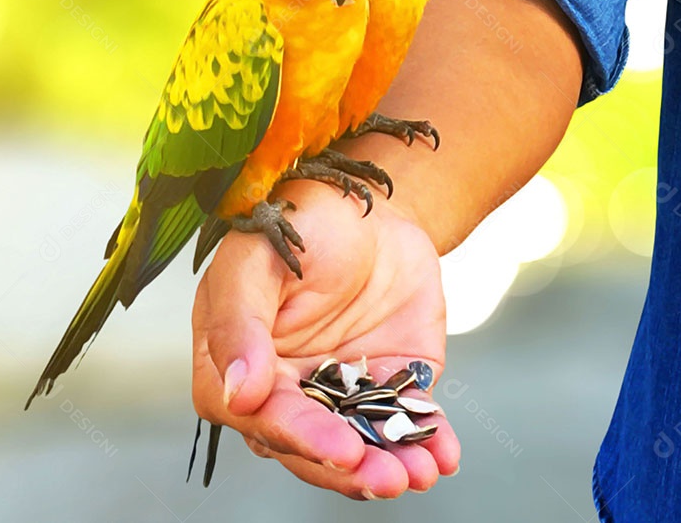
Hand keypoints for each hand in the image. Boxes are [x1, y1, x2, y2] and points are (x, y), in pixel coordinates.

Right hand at [191, 177, 459, 498]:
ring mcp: (337, 388)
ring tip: (419, 472)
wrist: (371, 203)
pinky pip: (406, 422)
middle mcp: (284, 384)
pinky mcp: (388, 382)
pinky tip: (443, 454)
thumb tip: (237, 395)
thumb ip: (237, 321)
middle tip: (386, 477)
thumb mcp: (259, 256)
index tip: (335, 444)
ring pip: (357, 444)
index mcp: (238, 357)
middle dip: (346, 467)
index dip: (293, 434)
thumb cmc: (300, 217)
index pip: (256, 414)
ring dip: (386, 466)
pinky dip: (427, 442)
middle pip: (306, 444)